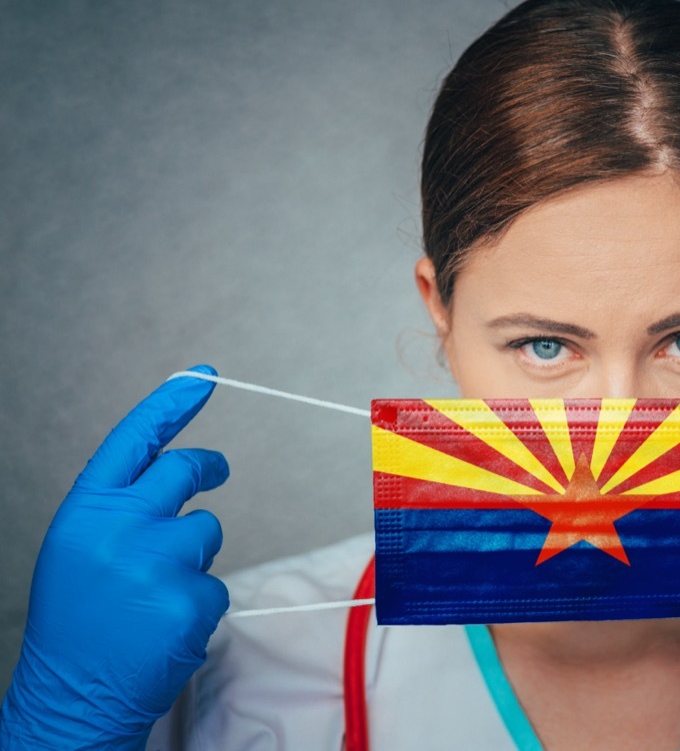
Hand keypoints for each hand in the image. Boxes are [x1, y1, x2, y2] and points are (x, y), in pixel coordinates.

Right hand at [1, 366, 229, 749]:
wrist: (71, 695)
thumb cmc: (78, 620)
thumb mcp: (81, 549)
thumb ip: (121, 507)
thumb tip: (178, 466)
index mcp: (86, 510)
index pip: (135, 439)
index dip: (171, 404)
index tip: (203, 376)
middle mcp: (118, 527)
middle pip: (185, 470)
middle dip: (206, 468)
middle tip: (216, 471)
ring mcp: (156, 561)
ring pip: (208, 530)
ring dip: (194, 557)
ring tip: (152, 596)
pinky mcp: (189, 597)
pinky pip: (216, 583)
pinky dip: (198, 603)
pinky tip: (164, 626)